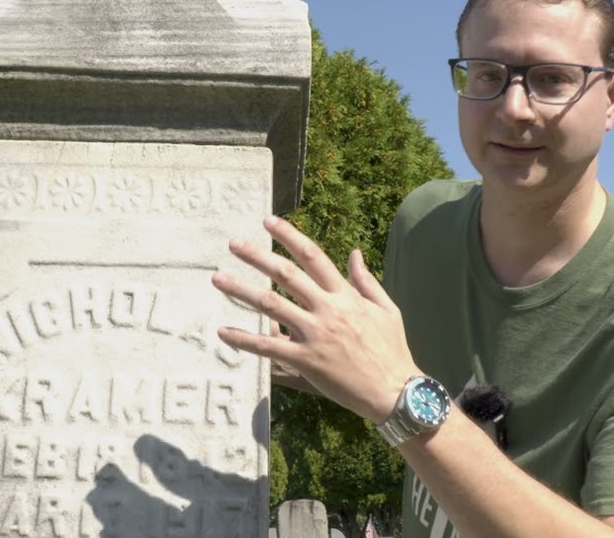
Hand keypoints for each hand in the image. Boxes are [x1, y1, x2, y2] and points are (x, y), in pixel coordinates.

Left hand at [212, 216, 418, 422]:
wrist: (395, 390)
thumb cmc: (392, 350)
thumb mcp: (387, 309)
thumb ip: (366, 280)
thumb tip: (354, 253)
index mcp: (345, 295)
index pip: (313, 256)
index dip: (289, 236)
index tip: (268, 222)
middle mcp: (327, 309)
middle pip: (286, 274)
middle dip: (257, 256)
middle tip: (233, 244)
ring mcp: (315, 334)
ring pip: (271, 305)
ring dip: (242, 291)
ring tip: (218, 279)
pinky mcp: (306, 360)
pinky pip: (268, 347)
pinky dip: (244, 339)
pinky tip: (223, 332)